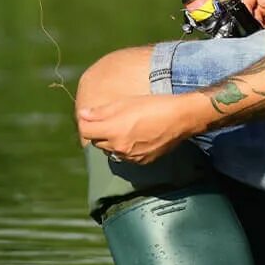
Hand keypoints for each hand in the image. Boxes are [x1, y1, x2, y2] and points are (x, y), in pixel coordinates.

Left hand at [78, 93, 205, 165]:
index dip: (86, 122)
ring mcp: (131, 157)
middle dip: (100, 132)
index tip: (91, 116)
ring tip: (127, 129)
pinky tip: (138, 138)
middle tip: (113, 120)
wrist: (182, 118)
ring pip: (112, 150)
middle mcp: (119, 148)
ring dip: (113, 141)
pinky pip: (126, 156)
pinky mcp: (142, 161)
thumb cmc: (154, 105)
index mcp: (113, 131)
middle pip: (97, 142)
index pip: (85, 131)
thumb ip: (100, 112)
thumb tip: (82, 114)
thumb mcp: (125, 103)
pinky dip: (127, 148)